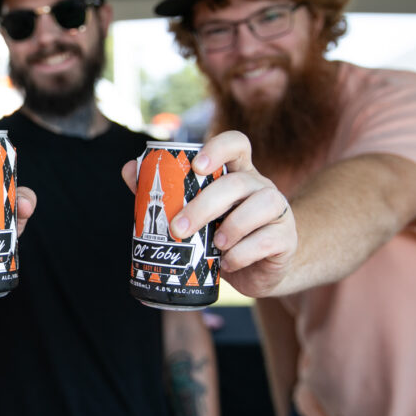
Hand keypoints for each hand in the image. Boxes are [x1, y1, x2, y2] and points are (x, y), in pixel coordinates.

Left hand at [121, 131, 294, 296]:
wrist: (257, 271)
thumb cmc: (220, 235)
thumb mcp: (196, 213)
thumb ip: (164, 191)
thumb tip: (129, 169)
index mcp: (237, 173)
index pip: (236, 143)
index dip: (218, 148)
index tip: (195, 166)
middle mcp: (260, 186)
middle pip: (239, 182)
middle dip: (205, 204)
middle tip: (178, 227)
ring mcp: (278, 211)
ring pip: (262, 205)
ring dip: (232, 227)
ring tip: (213, 245)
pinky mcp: (286, 239)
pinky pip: (268, 240)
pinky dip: (243, 253)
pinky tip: (227, 262)